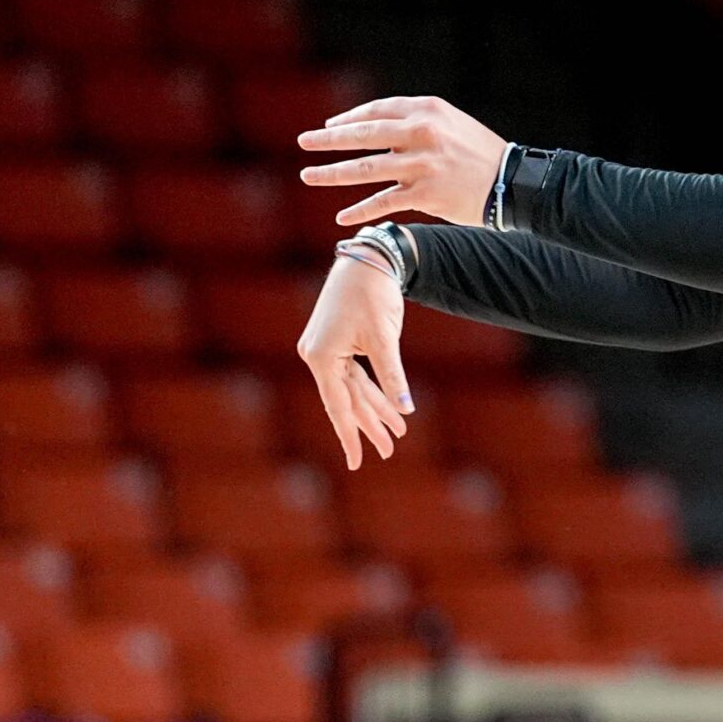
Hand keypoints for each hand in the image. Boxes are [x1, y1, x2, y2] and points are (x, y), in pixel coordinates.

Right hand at [296, 253, 413, 470]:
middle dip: (369, 425)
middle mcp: (317, 355)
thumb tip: (405, 407)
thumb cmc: (373, 294)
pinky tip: (388, 408)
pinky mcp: (335, 344)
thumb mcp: (384, 337)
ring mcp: (324, 350)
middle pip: (345, 400)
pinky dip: (372, 391)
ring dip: (374, 410)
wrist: (366, 259)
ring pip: (352, 389)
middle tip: (389, 451)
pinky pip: (354, 376)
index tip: (356, 462)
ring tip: (397, 434)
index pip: (337, 405)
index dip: (349, 435)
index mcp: (321, 356)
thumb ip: (392, 375)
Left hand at [298, 94, 510, 226]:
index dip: (350, 119)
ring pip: (365, 169)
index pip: (377, 110)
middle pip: (363, 135)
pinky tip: (342, 218)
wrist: (513, 183)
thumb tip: (378, 129)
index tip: (330, 127)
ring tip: (308, 176)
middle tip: (304, 141)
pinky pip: (383, 202)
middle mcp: (420, 133)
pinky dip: (361, 211)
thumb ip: (416, 123)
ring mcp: (420, 165)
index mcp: (427, 110)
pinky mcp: (424, 194)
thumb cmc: (480, 153)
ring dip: (331, 174)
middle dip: (328, 140)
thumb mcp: (450, 123)